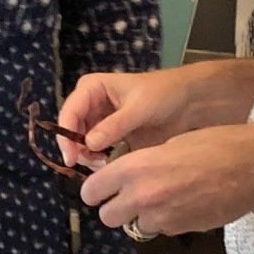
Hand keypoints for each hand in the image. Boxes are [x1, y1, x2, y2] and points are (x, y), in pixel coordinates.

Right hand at [57, 67, 204, 154]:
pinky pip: (96, 153)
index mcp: (91, 89)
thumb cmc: (163, 95)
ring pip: (82, 146)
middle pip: (71, 132)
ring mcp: (99, 124)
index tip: (72, 158)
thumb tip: (89, 144)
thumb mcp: (138, 108)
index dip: (66, 135)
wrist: (187, 103)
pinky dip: (101, 162)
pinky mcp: (110, 139)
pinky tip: (114, 164)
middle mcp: (90, 106)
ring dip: (91, 158)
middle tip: (96, 164)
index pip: (69, 112)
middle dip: (79, 150)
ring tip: (109, 163)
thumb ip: (114, 126)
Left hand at [79, 125, 253, 239]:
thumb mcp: (168, 145)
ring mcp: (162, 218)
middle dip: (114, 208)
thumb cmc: (213, 144)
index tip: (100, 188)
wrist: (252, 166)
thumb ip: (142, 165)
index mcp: (135, 168)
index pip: (91, 190)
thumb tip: (127, 178)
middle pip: (107, 217)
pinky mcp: (180, 231)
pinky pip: (162, 229)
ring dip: (142, 216)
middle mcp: (142, 196)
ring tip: (164, 199)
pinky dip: (167, 221)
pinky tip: (185, 204)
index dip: (94, 190)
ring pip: (135, 226)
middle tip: (128, 197)